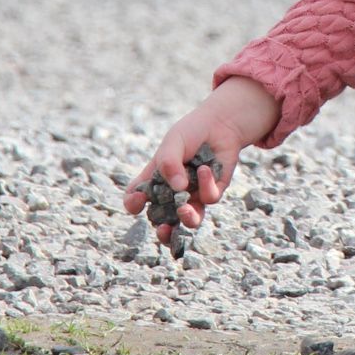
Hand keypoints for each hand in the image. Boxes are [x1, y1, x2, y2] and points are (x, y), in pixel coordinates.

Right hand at [122, 77, 278, 246]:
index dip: (133, 203)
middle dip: (163, 231)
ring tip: (184, 210)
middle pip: (163, 220)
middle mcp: (173, 192)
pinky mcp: (214, 191)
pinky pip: (210, 198)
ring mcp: (194, 194)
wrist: (221, 123)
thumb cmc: (192, 131)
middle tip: (163, 227)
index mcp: (155, 179)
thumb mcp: (173, 142)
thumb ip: (169, 163)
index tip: (138, 199)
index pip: (137, 198)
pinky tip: (204, 168)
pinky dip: (206, 184)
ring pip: (190, 219)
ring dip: (187, 219)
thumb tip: (178, 188)